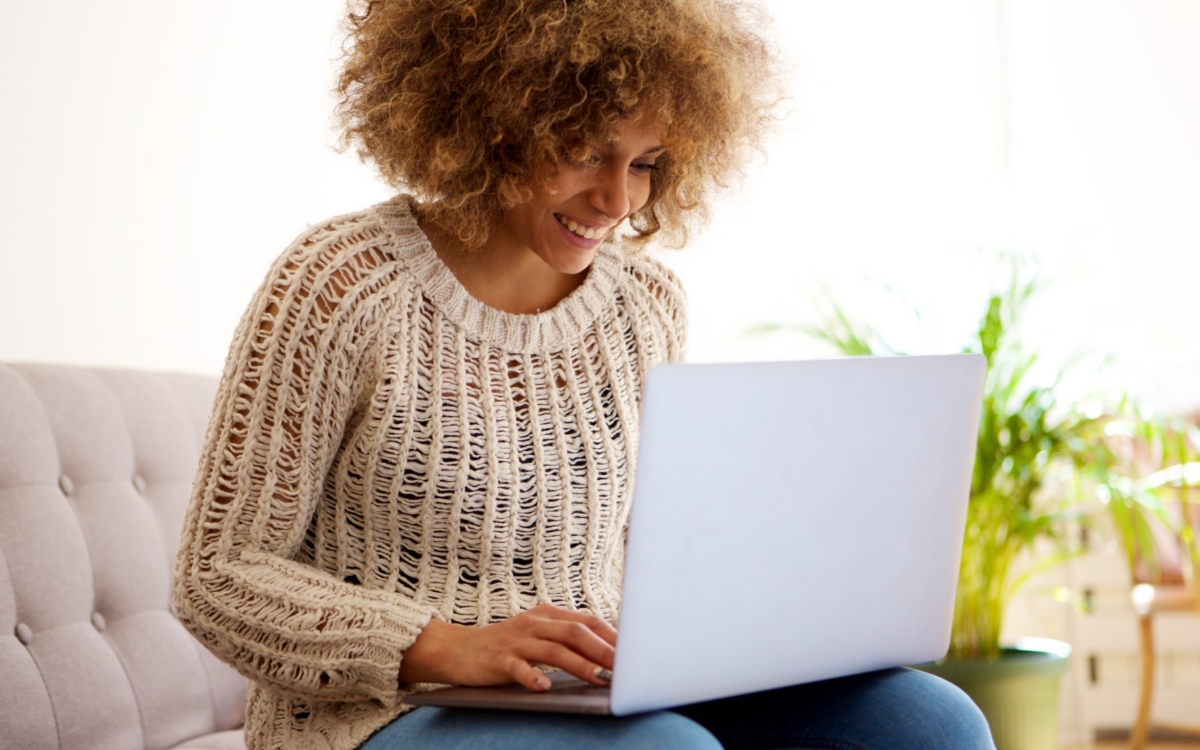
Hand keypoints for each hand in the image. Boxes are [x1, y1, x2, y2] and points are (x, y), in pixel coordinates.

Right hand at [398, 603, 615, 690]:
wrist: (457, 649)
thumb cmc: (505, 645)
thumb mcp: (536, 634)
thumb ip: (565, 639)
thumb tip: (606, 654)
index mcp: (547, 616)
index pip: (586, 621)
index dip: (611, 635)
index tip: (634, 650)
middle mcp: (534, 625)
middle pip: (575, 633)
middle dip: (603, 649)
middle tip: (626, 667)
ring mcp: (516, 642)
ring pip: (553, 651)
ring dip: (579, 665)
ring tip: (600, 678)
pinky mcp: (498, 660)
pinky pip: (518, 668)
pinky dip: (532, 677)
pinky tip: (544, 687)